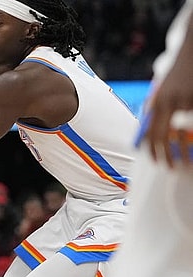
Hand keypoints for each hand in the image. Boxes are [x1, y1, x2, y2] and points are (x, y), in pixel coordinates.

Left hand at [143, 29, 192, 168]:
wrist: (192, 51)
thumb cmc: (178, 73)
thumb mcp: (163, 89)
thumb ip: (156, 106)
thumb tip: (147, 129)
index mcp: (158, 102)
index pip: (151, 132)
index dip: (152, 149)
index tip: (154, 161)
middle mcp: (171, 103)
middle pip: (166, 136)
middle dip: (168, 155)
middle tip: (171, 167)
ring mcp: (188, 101)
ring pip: (188, 130)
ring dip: (188, 147)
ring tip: (188, 160)